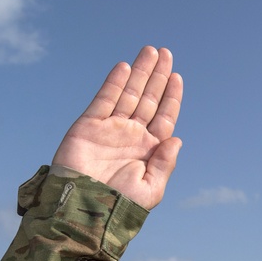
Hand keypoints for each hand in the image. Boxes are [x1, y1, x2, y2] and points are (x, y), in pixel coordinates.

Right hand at [52, 46, 182, 209]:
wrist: (84, 209)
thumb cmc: (119, 205)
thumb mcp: (151, 188)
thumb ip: (165, 163)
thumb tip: (177, 138)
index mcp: (149, 149)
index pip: (164, 116)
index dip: (171, 96)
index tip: (177, 76)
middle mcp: (131, 135)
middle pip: (149, 99)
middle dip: (157, 76)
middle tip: (166, 53)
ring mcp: (111, 129)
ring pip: (129, 94)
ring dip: (139, 72)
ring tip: (151, 51)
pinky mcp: (89, 125)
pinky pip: (105, 99)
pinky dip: (115, 83)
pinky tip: (125, 67)